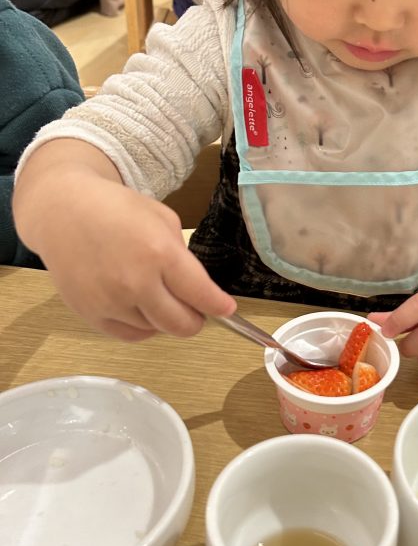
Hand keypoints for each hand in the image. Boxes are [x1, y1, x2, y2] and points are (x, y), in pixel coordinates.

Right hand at [14, 143, 235, 340]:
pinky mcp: (90, 314)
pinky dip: (142, 327)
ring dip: (164, 318)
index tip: (226, 309)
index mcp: (160, 253)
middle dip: (196, 319)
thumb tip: (197, 290)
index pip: (201, 295)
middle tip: (196, 309)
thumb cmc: (116, 210)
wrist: (63, 212)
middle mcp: (136, 282)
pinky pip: (130, 335)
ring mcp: (111, 301)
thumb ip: (183, 257)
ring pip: (157, 330)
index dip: (219, 306)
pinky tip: (141, 307)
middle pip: (182, 325)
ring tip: (156, 293)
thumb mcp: (163, 219)